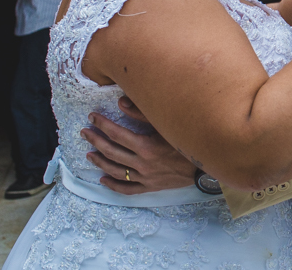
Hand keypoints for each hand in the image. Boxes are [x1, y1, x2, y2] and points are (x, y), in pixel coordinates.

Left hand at [82, 97, 198, 194]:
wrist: (206, 166)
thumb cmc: (188, 142)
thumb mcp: (168, 124)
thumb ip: (143, 112)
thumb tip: (121, 102)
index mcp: (146, 146)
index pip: (116, 134)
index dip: (102, 124)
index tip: (92, 117)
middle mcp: (143, 163)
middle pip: (112, 152)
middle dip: (96, 140)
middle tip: (85, 132)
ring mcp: (145, 177)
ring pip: (116, 170)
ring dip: (100, 162)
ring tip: (89, 154)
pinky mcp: (151, 186)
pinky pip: (128, 189)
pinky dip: (114, 185)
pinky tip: (103, 179)